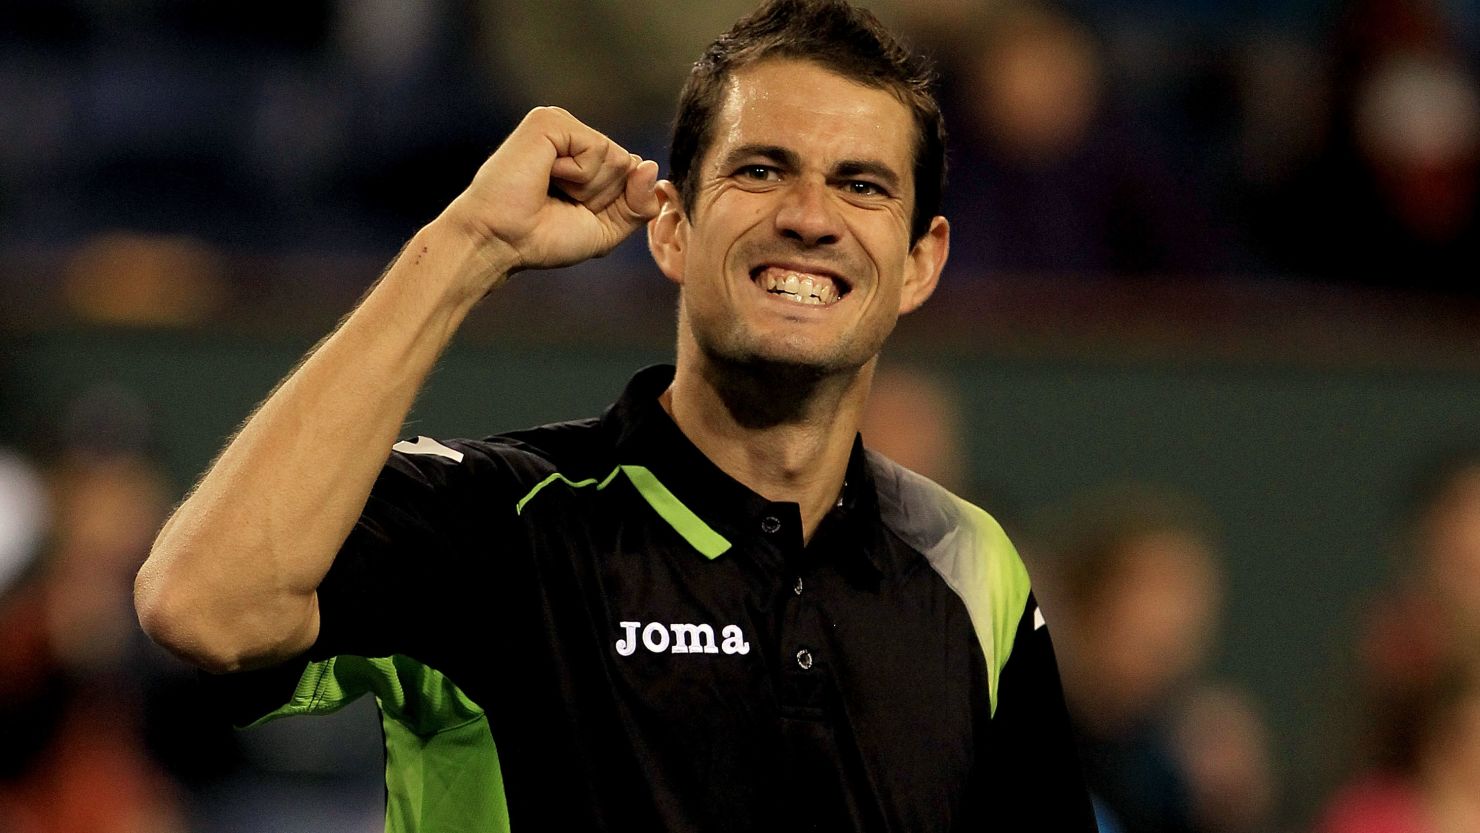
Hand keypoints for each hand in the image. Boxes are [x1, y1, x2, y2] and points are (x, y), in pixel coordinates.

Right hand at [446, 107, 660, 284]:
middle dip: (602, 196)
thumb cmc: (543, 239)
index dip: (612, 205)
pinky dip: (578, 174)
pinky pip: (597, 148)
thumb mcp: (606, 229)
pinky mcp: (549, 121)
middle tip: (560, 202)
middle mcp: (574, 135)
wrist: (500, 241)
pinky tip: (546, 175)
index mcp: (585, 156)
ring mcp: (561, 124)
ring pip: (616, 157)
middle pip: (628, 164)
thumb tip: (651, 165)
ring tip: (550, 189)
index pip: (633, 173)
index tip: (573, 212)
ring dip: (588, 187)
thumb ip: (639, 205)